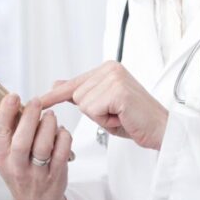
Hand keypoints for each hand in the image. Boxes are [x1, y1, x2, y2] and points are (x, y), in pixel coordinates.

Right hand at [0, 94, 77, 199]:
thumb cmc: (13, 167)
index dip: (5, 114)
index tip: (12, 96)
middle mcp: (15, 166)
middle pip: (22, 141)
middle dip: (29, 118)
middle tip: (36, 101)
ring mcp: (36, 173)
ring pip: (43, 147)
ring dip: (48, 126)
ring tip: (50, 115)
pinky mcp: (55, 175)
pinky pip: (62, 153)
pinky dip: (63, 137)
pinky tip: (60, 130)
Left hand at [39, 61, 167, 149]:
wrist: (161, 130)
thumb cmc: (135, 121)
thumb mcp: (103, 106)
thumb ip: (82, 93)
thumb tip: (56, 83)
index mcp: (107, 69)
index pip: (75, 83)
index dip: (56, 95)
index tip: (38, 100)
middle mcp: (110, 68)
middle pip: (77, 96)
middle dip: (93, 112)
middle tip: (117, 114)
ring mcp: (114, 77)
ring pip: (84, 104)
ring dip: (100, 117)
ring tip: (120, 116)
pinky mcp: (117, 90)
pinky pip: (93, 110)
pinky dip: (105, 120)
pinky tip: (122, 117)